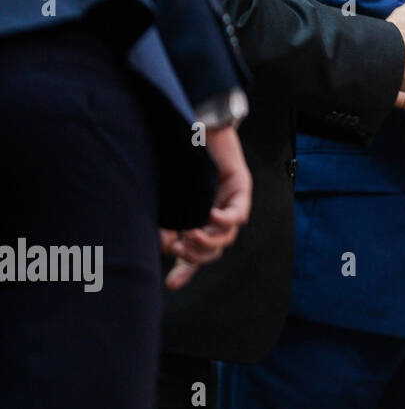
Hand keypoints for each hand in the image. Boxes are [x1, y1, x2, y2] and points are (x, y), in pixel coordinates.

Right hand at [164, 124, 250, 289]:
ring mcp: (229, 202)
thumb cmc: (175, 156)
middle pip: (213, 251)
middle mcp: (214, 214)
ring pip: (226, 238)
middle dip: (195, 256)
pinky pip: (238, 216)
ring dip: (207, 241)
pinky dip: (223, 220)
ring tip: (190, 235)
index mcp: (195, 218)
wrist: (192, 123)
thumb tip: (160, 246)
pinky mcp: (240, 189)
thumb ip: (162, 221)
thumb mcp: (165, 196)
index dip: (185, 270)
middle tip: (178, 249)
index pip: (195, 253)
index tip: (170, 284)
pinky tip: (208, 217)